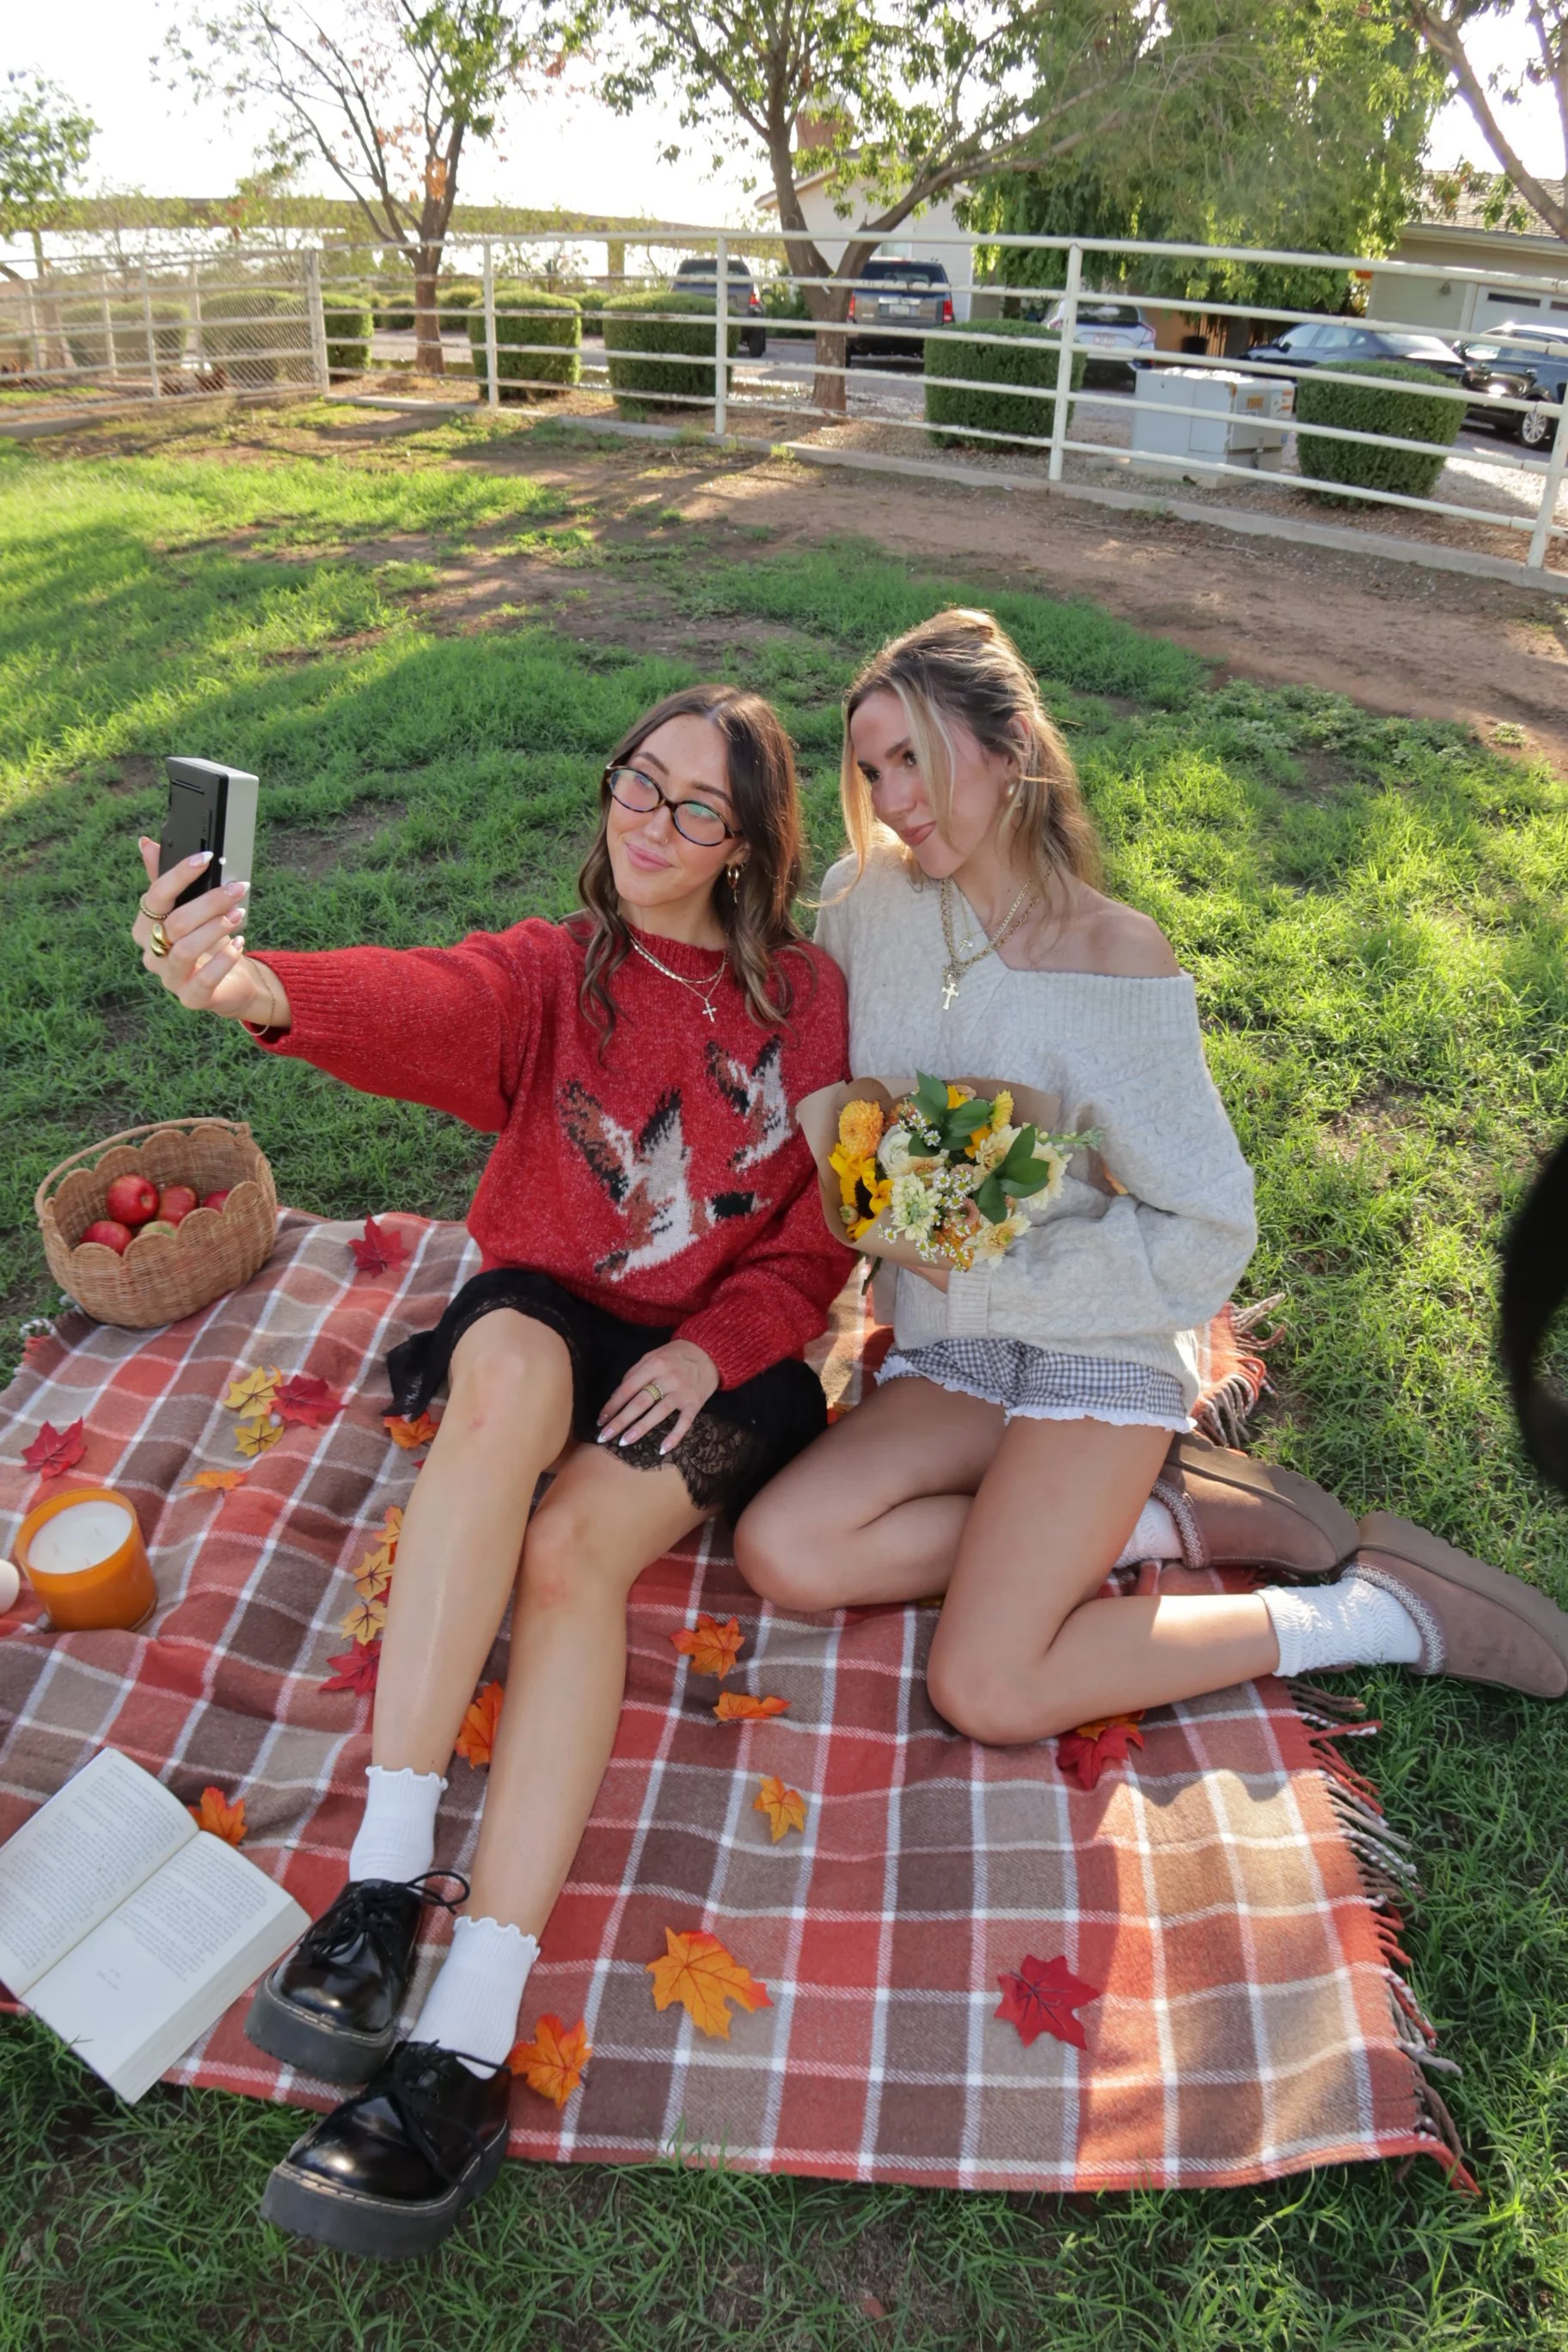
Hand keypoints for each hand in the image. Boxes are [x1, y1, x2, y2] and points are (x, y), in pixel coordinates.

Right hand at [131, 837, 283, 1025]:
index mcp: (145, 927)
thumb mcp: (188, 908)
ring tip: (238, 914)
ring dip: (216, 928)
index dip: (180, 875)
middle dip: (209, 902)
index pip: (155, 897)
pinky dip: (224, 960)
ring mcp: (169, 978)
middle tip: (237, 888)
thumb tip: (147, 844)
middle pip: (175, 922)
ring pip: (186, 950)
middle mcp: (151, 953)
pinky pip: (204, 980)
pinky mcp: (190, 998)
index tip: (207, 858)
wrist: (226, 983)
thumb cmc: (205, 941)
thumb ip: (167, 880)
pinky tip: (240, 945)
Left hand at [597, 1339, 719, 1456]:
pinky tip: (662, 1449)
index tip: (601, 1420)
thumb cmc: (676, 1355)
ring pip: (659, 1412)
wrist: (710, 1353)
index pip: (628, 1388)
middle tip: (604, 1436)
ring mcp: (682, 1392)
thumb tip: (617, 1396)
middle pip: (640, 1402)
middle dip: (620, 1421)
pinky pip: (684, 1423)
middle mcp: (667, 1379)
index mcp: (654, 1365)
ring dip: (640, 1428)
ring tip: (624, 1442)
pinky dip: (674, 1437)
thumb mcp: (653, 1356)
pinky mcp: (695, 1403)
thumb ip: (635, 1373)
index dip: (612, 1405)